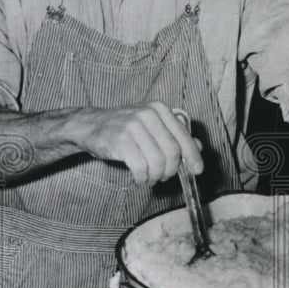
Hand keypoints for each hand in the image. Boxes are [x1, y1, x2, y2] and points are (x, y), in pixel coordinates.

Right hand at [71, 101, 202, 184]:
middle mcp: (148, 114)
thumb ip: (174, 135)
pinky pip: (141, 167)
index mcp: (159, 109)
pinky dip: (143, 178)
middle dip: (170, 170)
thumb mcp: (151, 127)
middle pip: (172, 151)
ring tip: (149, 178)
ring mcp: (133, 126)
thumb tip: (199, 147)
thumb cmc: (124, 129)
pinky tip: (139, 178)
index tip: (197, 170)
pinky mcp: (121, 141)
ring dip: (155, 176)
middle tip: (162, 176)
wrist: (90, 126)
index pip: (183, 136)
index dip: (192, 156)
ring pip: (158, 162)